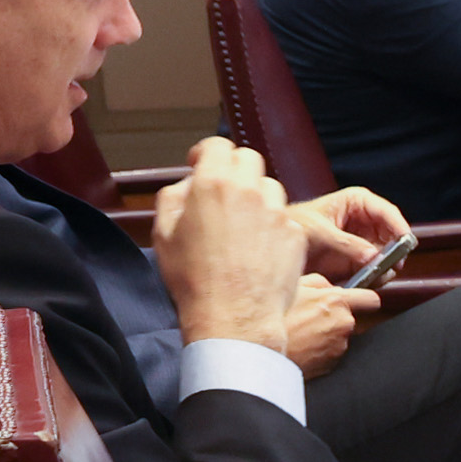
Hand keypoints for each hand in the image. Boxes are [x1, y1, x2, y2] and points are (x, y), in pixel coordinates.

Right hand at [150, 137, 303, 348]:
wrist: (233, 316)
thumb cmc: (193, 279)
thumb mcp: (164, 233)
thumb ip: (173, 197)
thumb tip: (188, 184)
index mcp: (214, 184)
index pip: (217, 145)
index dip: (207, 152)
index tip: (201, 164)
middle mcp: (250, 191)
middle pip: (248, 159)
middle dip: (234, 169)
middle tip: (223, 192)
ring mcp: (278, 212)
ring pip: (270, 187)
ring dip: (256, 196)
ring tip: (242, 224)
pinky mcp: (296, 235)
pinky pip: (285, 218)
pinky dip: (273, 225)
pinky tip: (259, 248)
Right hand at [280, 277, 380, 374]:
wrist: (260, 350)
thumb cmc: (273, 316)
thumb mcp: (292, 287)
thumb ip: (318, 282)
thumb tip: (329, 287)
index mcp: (335, 302)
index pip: (371, 299)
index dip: (365, 299)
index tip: (360, 300)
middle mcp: (344, 324)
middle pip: (351, 317)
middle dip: (336, 316)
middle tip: (311, 316)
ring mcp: (339, 346)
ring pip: (340, 335)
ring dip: (327, 333)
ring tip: (302, 332)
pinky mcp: (332, 363)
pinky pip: (331, 352)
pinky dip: (321, 348)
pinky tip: (302, 345)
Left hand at [293, 185, 407, 275]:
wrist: (275, 242)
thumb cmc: (294, 225)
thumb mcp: (318, 231)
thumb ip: (347, 243)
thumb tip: (372, 256)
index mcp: (357, 202)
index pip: (387, 211)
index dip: (399, 226)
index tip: (405, 241)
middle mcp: (365, 220)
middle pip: (392, 235)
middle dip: (394, 250)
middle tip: (393, 264)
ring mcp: (364, 241)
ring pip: (388, 253)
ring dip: (386, 266)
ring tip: (378, 274)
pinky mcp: (359, 259)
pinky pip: (377, 268)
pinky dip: (377, 276)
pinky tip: (370, 279)